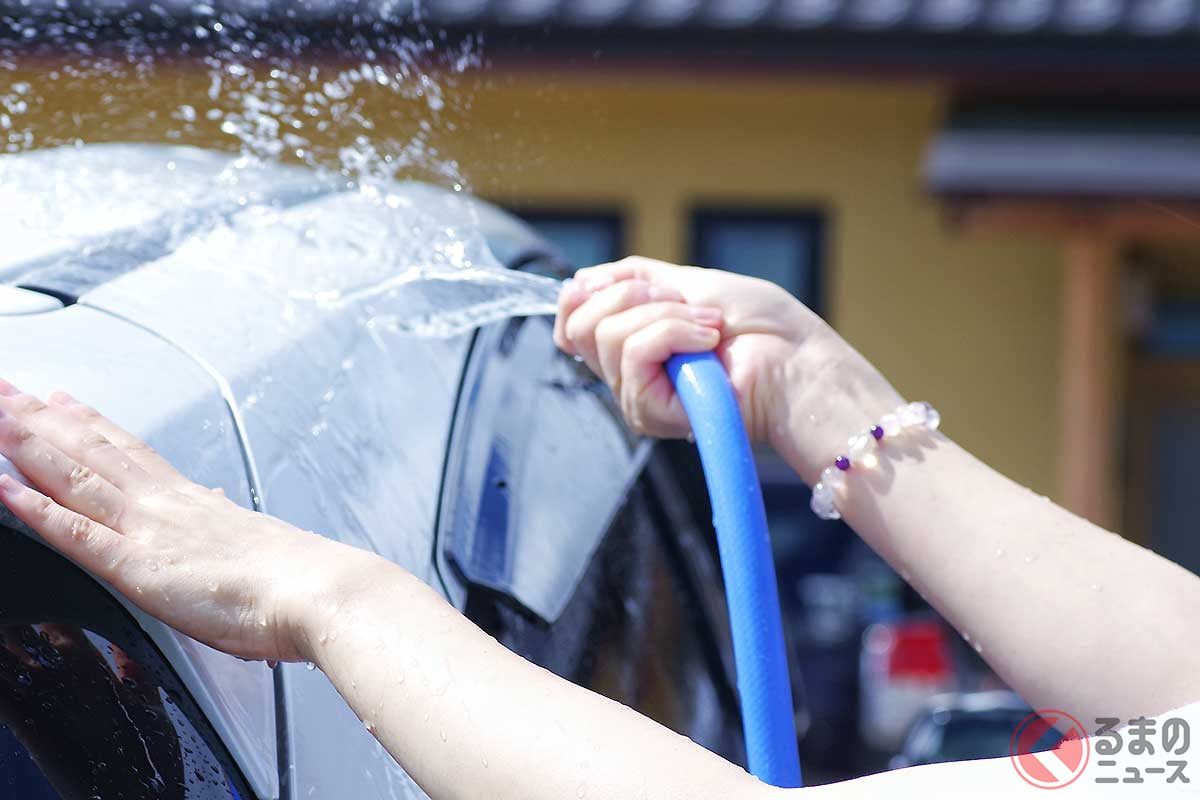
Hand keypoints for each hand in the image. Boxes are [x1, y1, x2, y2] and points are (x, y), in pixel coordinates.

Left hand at [0, 382, 368, 662]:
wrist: (318, 592)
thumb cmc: (296, 582)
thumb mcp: (258, 543)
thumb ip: (229, 522)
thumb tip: (221, 501)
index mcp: (195, 503)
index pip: (131, 453)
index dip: (91, 425)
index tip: (61, 400)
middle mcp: (166, 506)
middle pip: (92, 453)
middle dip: (42, 420)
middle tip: (6, 389)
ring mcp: (149, 531)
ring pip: (74, 478)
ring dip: (27, 446)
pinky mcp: (138, 567)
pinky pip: (74, 534)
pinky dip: (34, 510)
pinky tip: (3, 490)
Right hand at [554, 257, 901, 480]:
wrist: (799, 362)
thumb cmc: (763, 326)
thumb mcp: (690, 282)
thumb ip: (634, 279)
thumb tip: (581, 280)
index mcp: (633, 344)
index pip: (570, 325)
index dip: (581, 296)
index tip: (627, 282)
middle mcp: (628, 374)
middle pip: (579, 325)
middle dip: (631, 294)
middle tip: (685, 302)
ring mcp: (636, 396)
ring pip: (607, 334)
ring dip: (666, 314)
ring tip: (710, 326)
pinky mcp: (649, 412)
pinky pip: (635, 353)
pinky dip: (674, 332)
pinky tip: (709, 343)